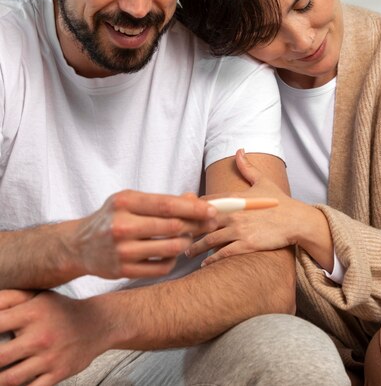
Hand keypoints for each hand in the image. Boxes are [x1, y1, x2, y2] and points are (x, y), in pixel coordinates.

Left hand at [0, 290, 102, 385]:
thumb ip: (10, 299)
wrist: (97, 323)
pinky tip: (11, 384)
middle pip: (0, 357)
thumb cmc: (61, 310)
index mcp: (32, 313)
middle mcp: (40, 336)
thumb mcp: (38, 297)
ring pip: (10, 379)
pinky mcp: (57, 374)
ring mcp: (49, 357)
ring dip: (0, 380)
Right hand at [69, 190, 217, 278]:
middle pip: (172, 227)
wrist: (79, 245)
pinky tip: (171, 253)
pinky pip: (161, 267)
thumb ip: (161, 201)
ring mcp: (122, 250)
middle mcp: (121, 225)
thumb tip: (194, 200)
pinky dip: (173, 260)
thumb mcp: (131, 201)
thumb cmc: (111, 217)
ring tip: (187, 238)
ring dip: (185, 243)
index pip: (167, 205)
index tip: (212, 211)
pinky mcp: (123, 271)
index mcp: (124, 202)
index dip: (194, 209)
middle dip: (196, 225)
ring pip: (170, 249)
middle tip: (209, 224)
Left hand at [187, 149, 302, 265]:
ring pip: (209, 239)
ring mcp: (239, 229)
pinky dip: (211, 259)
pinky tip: (204, 264)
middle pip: (202, 221)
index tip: (179, 213)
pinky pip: (223, 253)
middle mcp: (233, 213)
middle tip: (176, 235)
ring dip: (196, 247)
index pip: (205, 202)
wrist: (296, 220)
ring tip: (187, 251)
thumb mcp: (262, 181)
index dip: (190, 208)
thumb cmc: (279, 202)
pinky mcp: (247, 244)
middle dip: (188, 229)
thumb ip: (247, 167)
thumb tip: (239, 150)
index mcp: (234, 197)